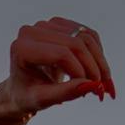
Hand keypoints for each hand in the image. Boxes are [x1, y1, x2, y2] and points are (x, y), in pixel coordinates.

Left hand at [0, 16, 114, 121]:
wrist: (22, 87)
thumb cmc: (27, 95)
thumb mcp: (43, 100)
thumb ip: (66, 93)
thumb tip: (93, 86)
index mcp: (22, 48)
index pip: (61, 54)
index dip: (80, 70)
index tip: (90, 88)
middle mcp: (33, 31)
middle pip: (76, 42)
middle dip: (93, 65)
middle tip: (101, 87)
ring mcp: (47, 25)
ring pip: (85, 36)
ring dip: (99, 59)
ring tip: (102, 81)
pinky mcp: (60, 25)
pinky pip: (88, 34)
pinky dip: (97, 52)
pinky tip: (96, 69)